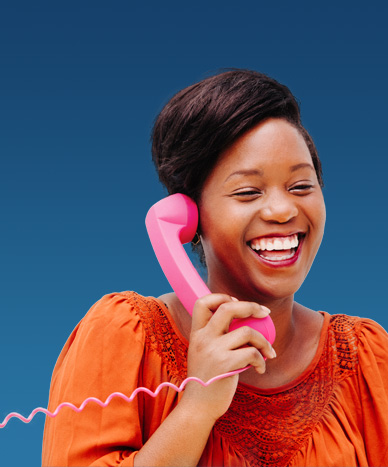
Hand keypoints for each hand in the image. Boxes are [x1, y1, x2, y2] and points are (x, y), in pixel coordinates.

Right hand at [180, 294, 275, 422]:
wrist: (198, 407)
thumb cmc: (207, 379)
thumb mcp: (204, 352)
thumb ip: (216, 336)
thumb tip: (245, 321)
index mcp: (197, 332)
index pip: (203, 302)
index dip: (221, 296)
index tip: (236, 302)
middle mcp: (203, 338)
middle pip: (228, 307)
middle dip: (251, 306)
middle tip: (264, 313)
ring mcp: (212, 350)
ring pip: (247, 331)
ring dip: (264, 341)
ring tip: (268, 352)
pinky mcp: (224, 364)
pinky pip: (252, 353)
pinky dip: (262, 360)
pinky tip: (260, 369)